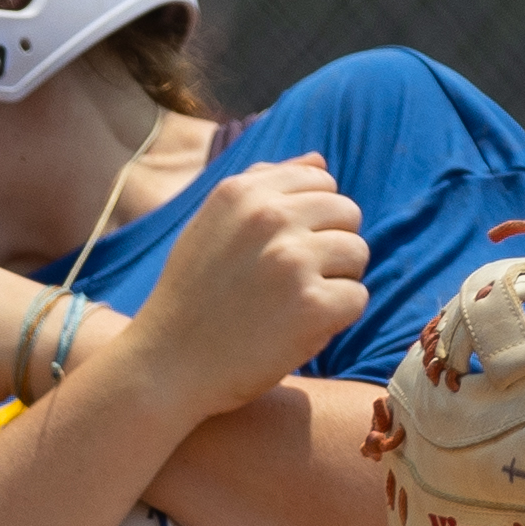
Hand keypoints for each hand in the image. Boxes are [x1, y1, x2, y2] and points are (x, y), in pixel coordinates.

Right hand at [108, 158, 369, 423]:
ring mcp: (293, 260)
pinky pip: (357, 297)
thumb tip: (319, 161)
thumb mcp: (212, 224)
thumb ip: (264, 186)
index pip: (321, 181)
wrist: (167, 364)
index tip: (283, 249)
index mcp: (243, 191)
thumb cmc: (193, 296)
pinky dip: (336, 318)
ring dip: (336, 280)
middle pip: (347, 213)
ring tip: (294, 303)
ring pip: (357, 253)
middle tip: (292, 281)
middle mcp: (270, 217)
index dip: (312, 219)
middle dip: (330, 246)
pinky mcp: (313, 305)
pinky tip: (298, 328)